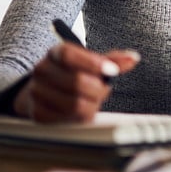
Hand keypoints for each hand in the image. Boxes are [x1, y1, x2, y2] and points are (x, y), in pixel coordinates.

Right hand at [13, 43, 139, 122]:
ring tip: (94, 100)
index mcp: (56, 53)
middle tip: (104, 89)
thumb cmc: (75, 73)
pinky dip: (82, 116)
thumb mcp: (91, 62)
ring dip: (92, 104)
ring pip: (74, 103)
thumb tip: (133, 58)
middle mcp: (42, 70)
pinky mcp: (38, 113)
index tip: (112, 71)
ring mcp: (37, 93)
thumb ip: (112, 60)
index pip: (68, 55)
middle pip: (76, 82)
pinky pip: (67, 119)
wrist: (47, 89)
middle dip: (98, 89)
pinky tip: (84, 110)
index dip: (92, 63)